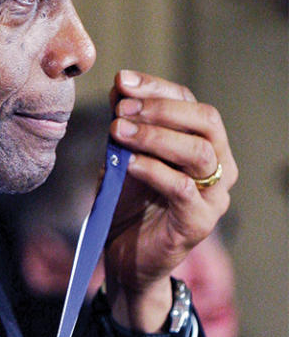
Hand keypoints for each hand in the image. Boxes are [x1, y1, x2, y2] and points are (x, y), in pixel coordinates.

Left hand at [102, 70, 236, 336]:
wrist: (125, 256)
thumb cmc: (127, 202)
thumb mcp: (122, 157)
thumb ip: (125, 126)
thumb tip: (120, 86)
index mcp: (202, 143)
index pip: (189, 102)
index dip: (156, 88)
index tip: (122, 81)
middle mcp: (218, 165)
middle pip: (205, 120)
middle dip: (161, 108)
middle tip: (122, 109)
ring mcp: (213, 195)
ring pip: (198, 152)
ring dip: (155, 136)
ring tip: (118, 131)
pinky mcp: (199, 221)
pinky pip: (183, 188)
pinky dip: (154, 170)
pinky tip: (128, 164)